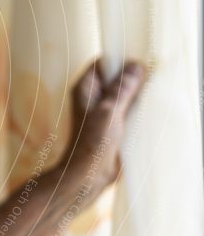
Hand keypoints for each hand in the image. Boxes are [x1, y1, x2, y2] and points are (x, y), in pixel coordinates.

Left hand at [60, 58, 145, 198]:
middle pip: (116, 78)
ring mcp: (103, 111)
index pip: (103, 63)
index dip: (120, 61)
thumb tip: (136, 65)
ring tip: (150, 96)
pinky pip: (128, 109)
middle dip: (133, 78)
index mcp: (85, 89)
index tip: (138, 66)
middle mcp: (93, 97)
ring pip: (124, 94)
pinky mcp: (113, 124)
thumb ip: (122, 88)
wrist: (89, 173)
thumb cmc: (92, 142)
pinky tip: (149, 111)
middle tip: (149, 81)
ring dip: (138, 94)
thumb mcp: (109, 110)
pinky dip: (138, 108)